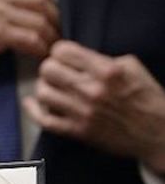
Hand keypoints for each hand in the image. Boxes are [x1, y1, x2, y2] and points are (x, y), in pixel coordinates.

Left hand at [24, 40, 164, 171]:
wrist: (156, 132)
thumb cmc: (145, 97)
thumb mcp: (131, 67)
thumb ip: (102, 59)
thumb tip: (76, 57)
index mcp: (106, 70)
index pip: (62, 51)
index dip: (59, 51)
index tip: (62, 56)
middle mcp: (91, 90)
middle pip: (47, 70)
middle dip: (49, 68)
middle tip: (55, 72)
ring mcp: (82, 112)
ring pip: (42, 92)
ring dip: (44, 87)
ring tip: (51, 87)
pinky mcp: (77, 131)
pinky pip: (43, 120)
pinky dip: (33, 110)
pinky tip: (31, 102)